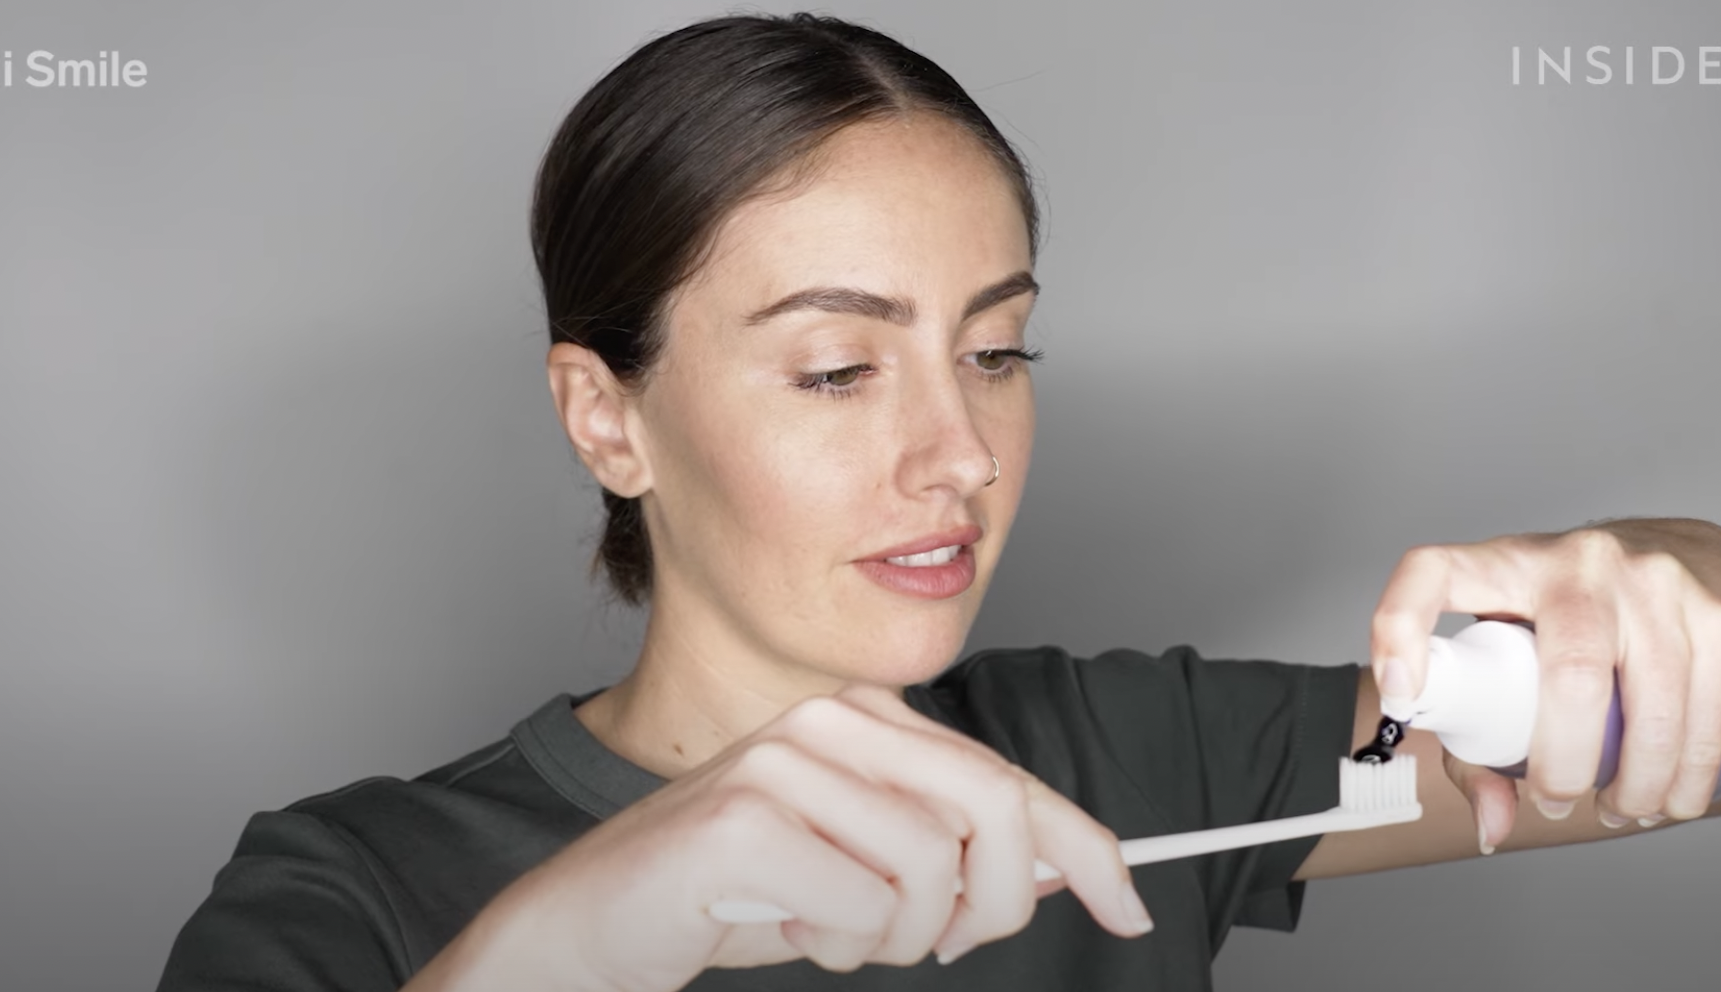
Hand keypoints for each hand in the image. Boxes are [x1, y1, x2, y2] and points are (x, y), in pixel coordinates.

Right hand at [457, 684, 1151, 991]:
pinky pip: (866, 910)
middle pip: (993, 810)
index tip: (1130, 902)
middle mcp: (830, 720)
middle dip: (997, 904)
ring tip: (830, 930)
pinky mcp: (749, 819)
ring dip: (895, 938)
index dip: (1084, 844)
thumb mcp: (859, 871)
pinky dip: (840, 946)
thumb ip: (948, 853)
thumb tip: (1060, 864)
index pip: (1003, 776)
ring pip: (935, 874)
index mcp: (863, 719)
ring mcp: (786, 760)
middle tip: (946, 946)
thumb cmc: (730, 897)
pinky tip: (786, 930)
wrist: (590, 925)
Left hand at [1368, 518, 1720, 849]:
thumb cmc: (1567, 617)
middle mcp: (1578, 560)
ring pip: (1653, 703)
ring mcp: (1656, 577)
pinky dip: (1693, 768)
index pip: (1432, 572)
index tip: (1399, 692)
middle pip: (1572, 675)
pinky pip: (1710, 706)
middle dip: (1567, 763)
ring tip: (1625, 808)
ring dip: (1640, 782)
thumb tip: (1493, 827)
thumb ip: (1479, 741)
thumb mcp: (1509, 651)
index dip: (1401, 625)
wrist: (1673, 550)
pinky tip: (1675, 793)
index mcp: (1503, 563)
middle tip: (1560, 802)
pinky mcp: (1720, 606)